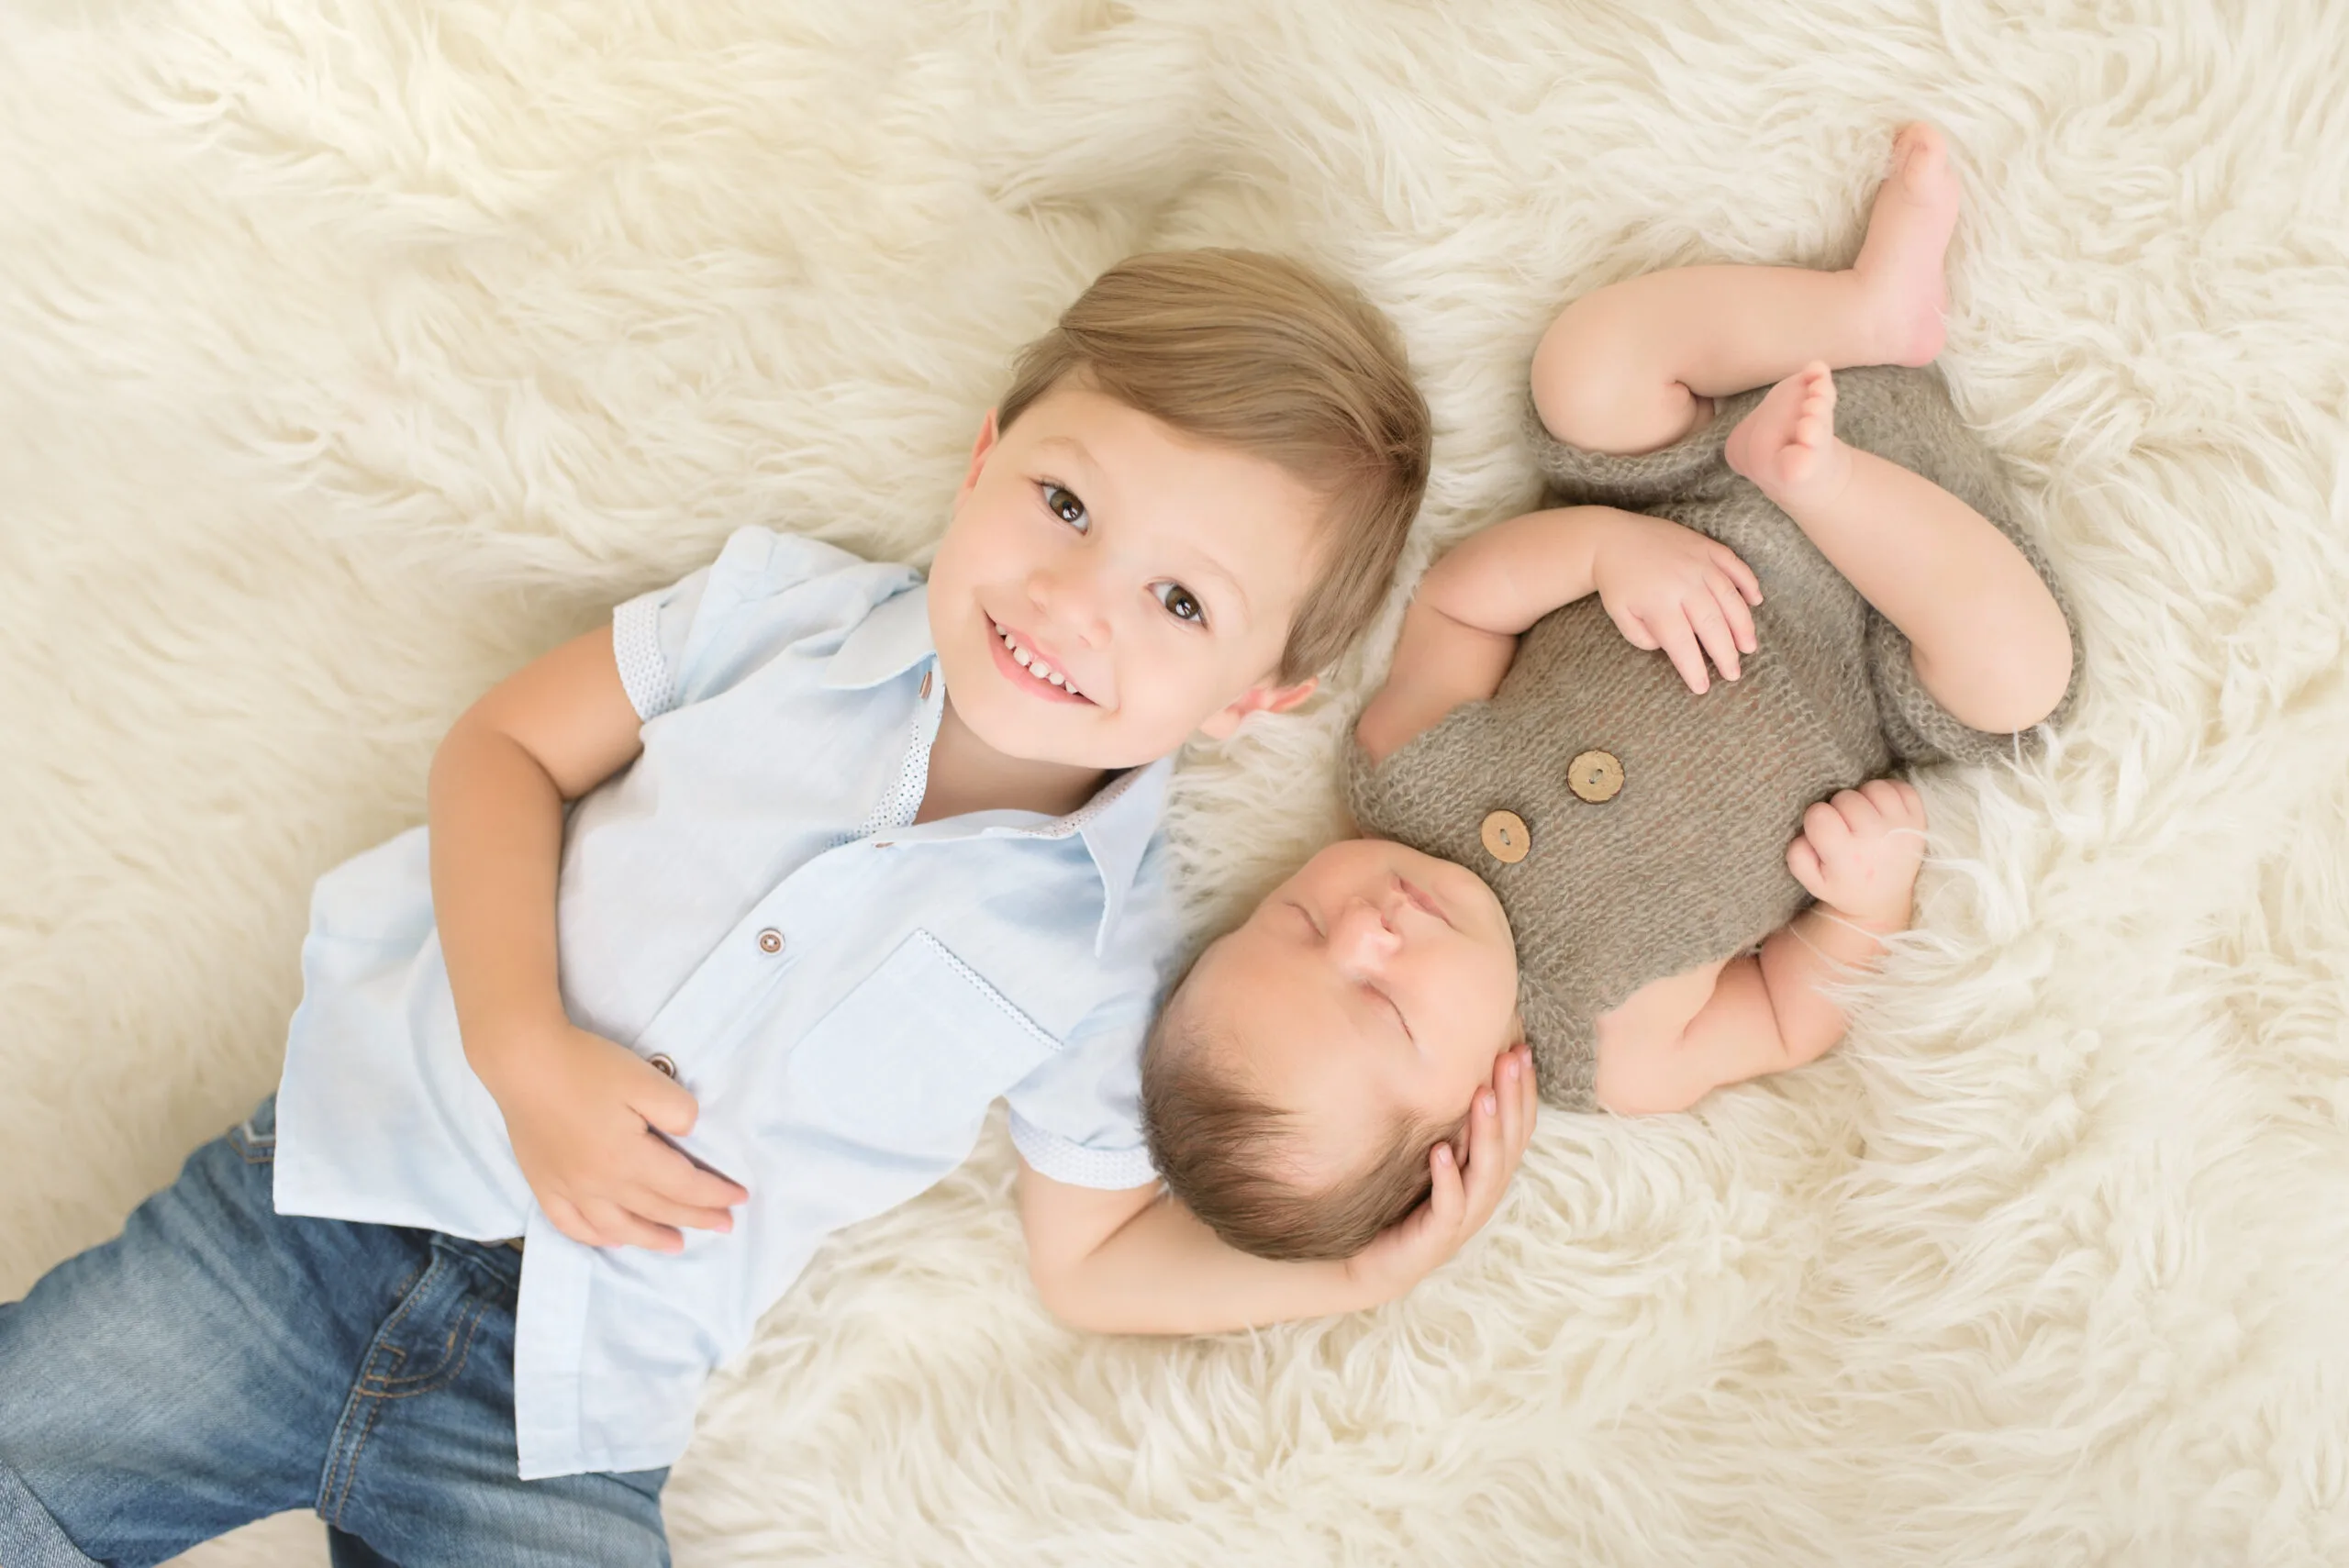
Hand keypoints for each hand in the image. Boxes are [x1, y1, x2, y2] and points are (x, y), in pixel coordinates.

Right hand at [478, 1022, 749, 1252]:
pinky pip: (572, 1225)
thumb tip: (688, 1135)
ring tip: (677, 1245)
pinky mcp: (543, 1184)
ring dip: (651, 1239)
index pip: (683, 1187)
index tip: (739, 1199)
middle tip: (724, 1226)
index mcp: (628, 1159)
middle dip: (696, 1219)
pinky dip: (596, 1238)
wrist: (523, 1062)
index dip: (714, 1195)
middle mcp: (599, 1184)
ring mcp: (567, 1188)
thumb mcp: (645, 1079)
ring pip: (617, 1227)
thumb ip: (677, 1111)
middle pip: (657, 1209)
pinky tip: (613, 1240)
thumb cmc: (587, 1066)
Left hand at [1344, 1045, 1538, 1304]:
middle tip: (1509, 1059)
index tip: (1520, 1050)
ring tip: (1482, 1095)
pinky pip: (1450, 1207)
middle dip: (1512, 1099)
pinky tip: (1440, 1151)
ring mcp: (1463, 1219)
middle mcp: (1482, 1195)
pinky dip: (1448, 1178)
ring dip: (1486, 1132)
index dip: (1523, 1092)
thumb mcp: (1425, 1154)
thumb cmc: (1398, 1202)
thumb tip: (1442, 1066)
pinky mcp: (1437, 1239)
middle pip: (1509, 1144)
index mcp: (1486, 1175)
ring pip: (1487, 1173)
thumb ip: (1443, 1122)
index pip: (1517, 1129)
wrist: (1366, 1261)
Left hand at [1589, 512, 1763, 693]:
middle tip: (1734, 674)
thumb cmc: (1617, 582)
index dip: (1694, 668)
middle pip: (1712, 624)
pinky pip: (1734, 565)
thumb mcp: (1619, 615)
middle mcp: (1683, 583)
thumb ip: (1642, 637)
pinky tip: (1756, 601)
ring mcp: (1698, 562)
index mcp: (1659, 602)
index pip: (1682, 644)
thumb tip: (1670, 646)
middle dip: (1726, 653)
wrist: (1612, 538)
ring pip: (1730, 598)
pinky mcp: (1706, 546)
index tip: (1703, 687)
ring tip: (1750, 647)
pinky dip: (1748, 582)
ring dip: (1743, 625)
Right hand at [1786, 778, 1926, 928]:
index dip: (1815, 818)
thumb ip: (1798, 855)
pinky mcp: (1919, 820)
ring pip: (1873, 788)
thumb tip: (1804, 830)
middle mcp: (1877, 840)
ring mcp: (1901, 828)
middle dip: (1838, 808)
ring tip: (1862, 816)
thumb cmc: (1843, 885)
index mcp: (1847, 857)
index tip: (1822, 832)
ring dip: (1863, 798)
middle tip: (1843, 826)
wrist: (1884, 899)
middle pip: (1846, 798)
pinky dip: (1888, 792)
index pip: (1819, 815)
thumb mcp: (1812, 881)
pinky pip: (1901, 787)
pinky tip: (1880, 810)